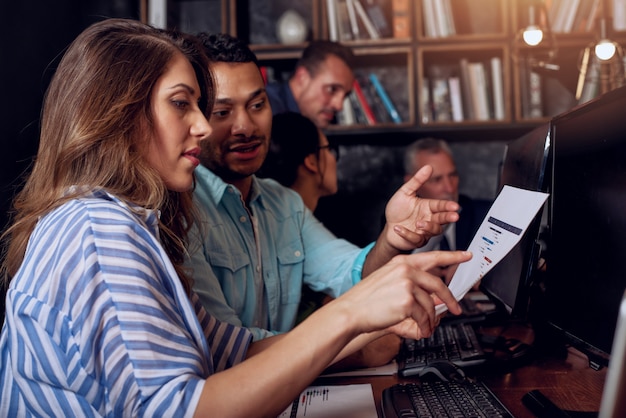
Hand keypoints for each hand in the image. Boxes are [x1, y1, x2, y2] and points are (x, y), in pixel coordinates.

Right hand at [335, 250, 471, 339]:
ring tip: (425, 326)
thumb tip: (433, 294)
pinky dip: (424, 326)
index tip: (466, 256)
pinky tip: (420, 329)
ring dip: (431, 319)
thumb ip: (411, 283)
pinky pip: (424, 316)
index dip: (453, 256)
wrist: (351, 312)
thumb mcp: (388, 282)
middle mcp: (405, 270)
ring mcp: (407, 284)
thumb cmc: (366, 300)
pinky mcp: (407, 301)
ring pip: (431, 304)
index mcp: (401, 262)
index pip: (433, 257)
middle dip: (450, 299)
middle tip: (455, 308)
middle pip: (438, 284)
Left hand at [383, 165, 459, 251]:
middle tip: (454, 216)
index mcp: (428, 207)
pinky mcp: (416, 241)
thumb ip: (417, 181)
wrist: (388, 227)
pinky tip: (398, 228)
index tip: (455, 206)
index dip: (448, 206)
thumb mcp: (405, 193)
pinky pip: (415, 239)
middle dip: (449, 217)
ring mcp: (424, 231)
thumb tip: (428, 167)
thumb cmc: (398, 210)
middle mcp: (429, 219)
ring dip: (428, 226)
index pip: (441, 206)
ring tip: (419, 223)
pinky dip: (407, 234)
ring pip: (434, 231)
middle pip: (442, 219)